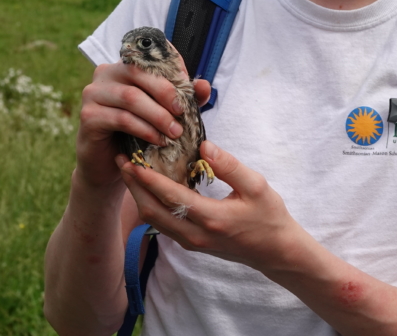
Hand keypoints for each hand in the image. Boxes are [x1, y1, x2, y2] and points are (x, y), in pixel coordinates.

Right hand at [76, 61, 210, 189]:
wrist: (108, 164)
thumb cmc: (137, 133)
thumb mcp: (163, 113)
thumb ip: (183, 98)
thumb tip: (204, 85)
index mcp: (124, 66)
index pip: (149, 57)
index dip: (172, 68)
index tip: (190, 88)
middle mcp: (105, 73)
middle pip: (139, 73)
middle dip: (166, 93)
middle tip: (182, 113)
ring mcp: (93, 94)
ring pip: (131, 97)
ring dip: (158, 115)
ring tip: (175, 132)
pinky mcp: (88, 116)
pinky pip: (121, 118)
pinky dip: (144, 129)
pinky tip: (157, 140)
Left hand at [118, 141, 306, 271]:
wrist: (275, 251)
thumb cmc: (269, 216)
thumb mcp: (256, 185)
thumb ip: (229, 165)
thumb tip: (204, 145)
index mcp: (211, 218)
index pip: (170, 196)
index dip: (148, 178)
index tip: (132, 159)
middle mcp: (195, 234)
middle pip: (152, 211)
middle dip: (134, 185)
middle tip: (120, 161)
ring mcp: (191, 242)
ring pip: (153, 220)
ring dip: (138, 195)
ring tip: (129, 171)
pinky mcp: (191, 243)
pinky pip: (162, 224)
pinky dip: (151, 204)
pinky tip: (148, 187)